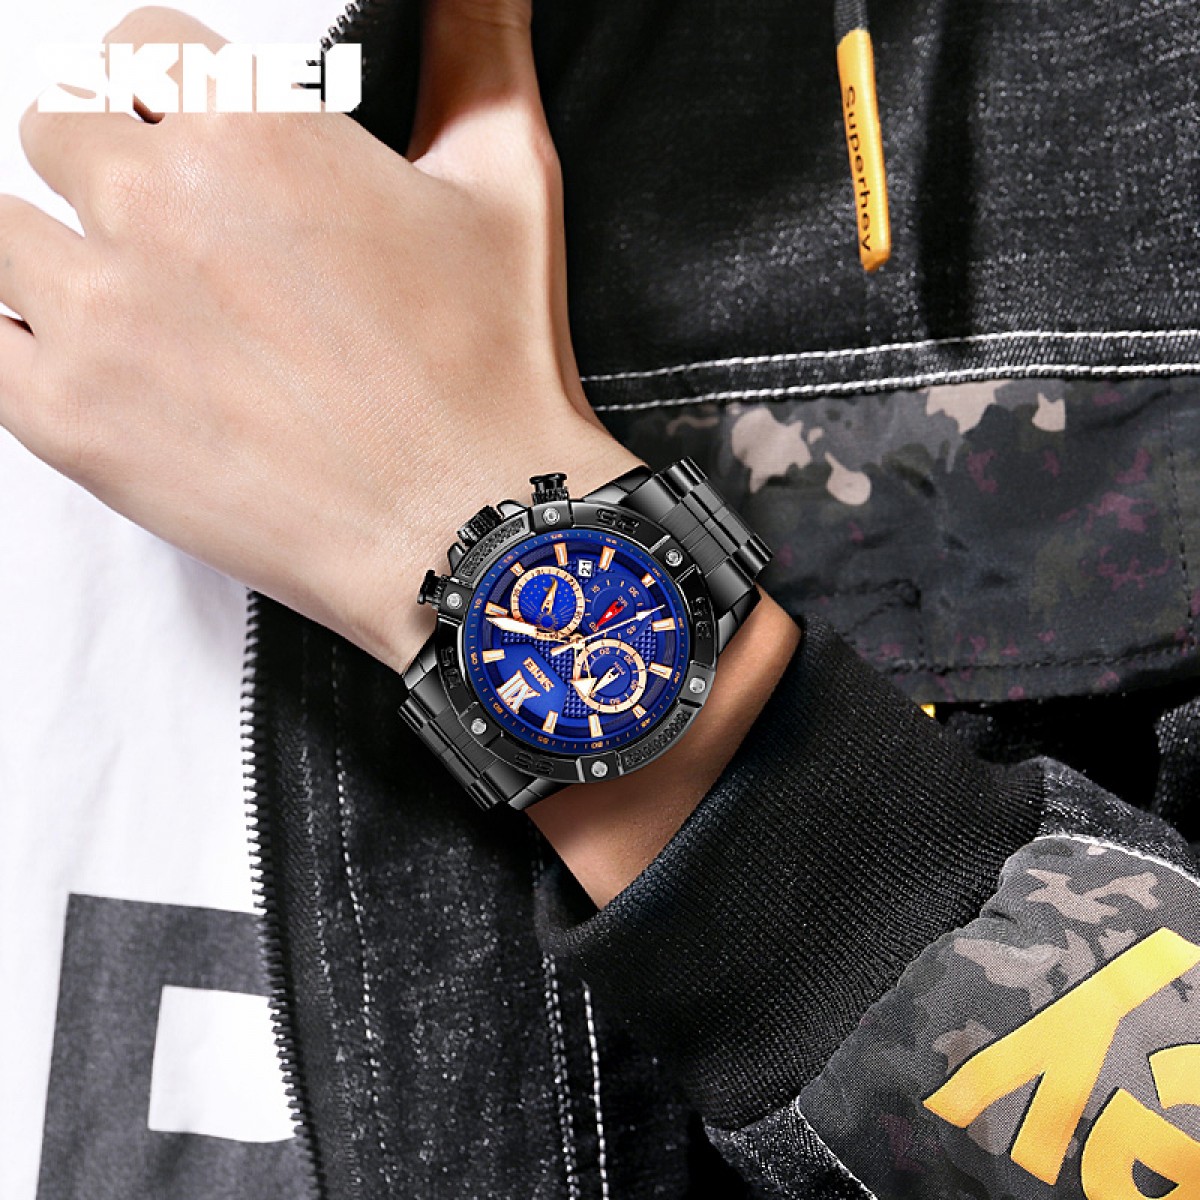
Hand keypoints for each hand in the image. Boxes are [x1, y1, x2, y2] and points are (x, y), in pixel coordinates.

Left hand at [1, 2, 800, 905]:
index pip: (139, 51)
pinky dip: (18, 345)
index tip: (198, 147)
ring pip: (2, 233)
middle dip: (115, 173)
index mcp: (253, 132)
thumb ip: (478, 51)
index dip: (171, 98)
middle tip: (179, 246)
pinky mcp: (72, 421)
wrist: (475, 528)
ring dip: (56, 255)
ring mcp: (100, 316)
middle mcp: (155, 206)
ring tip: (131, 310)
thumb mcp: (506, 187)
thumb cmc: (492, 374)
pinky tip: (85, 364)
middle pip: (60, 132)